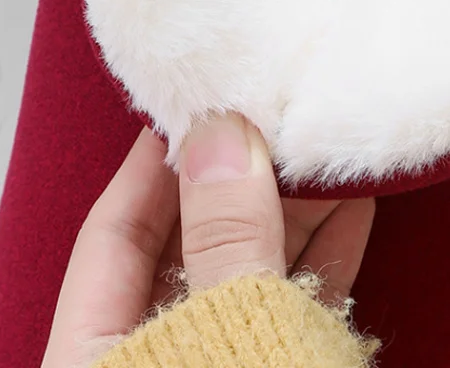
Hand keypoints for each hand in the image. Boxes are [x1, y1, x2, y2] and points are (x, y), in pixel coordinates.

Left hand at [41, 119, 374, 367]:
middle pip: (187, 246)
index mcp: (98, 363)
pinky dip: (323, 256)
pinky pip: (294, 302)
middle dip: (235, 179)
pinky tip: (351, 210)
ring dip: (290, 210)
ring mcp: (220, 365)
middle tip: (271, 119)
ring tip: (320, 153)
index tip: (192, 107)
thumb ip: (222, 239)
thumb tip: (216, 134)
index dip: (153, 166)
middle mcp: (154, 363)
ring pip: (249, 269)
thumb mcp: (226, 339)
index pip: (115, 236)